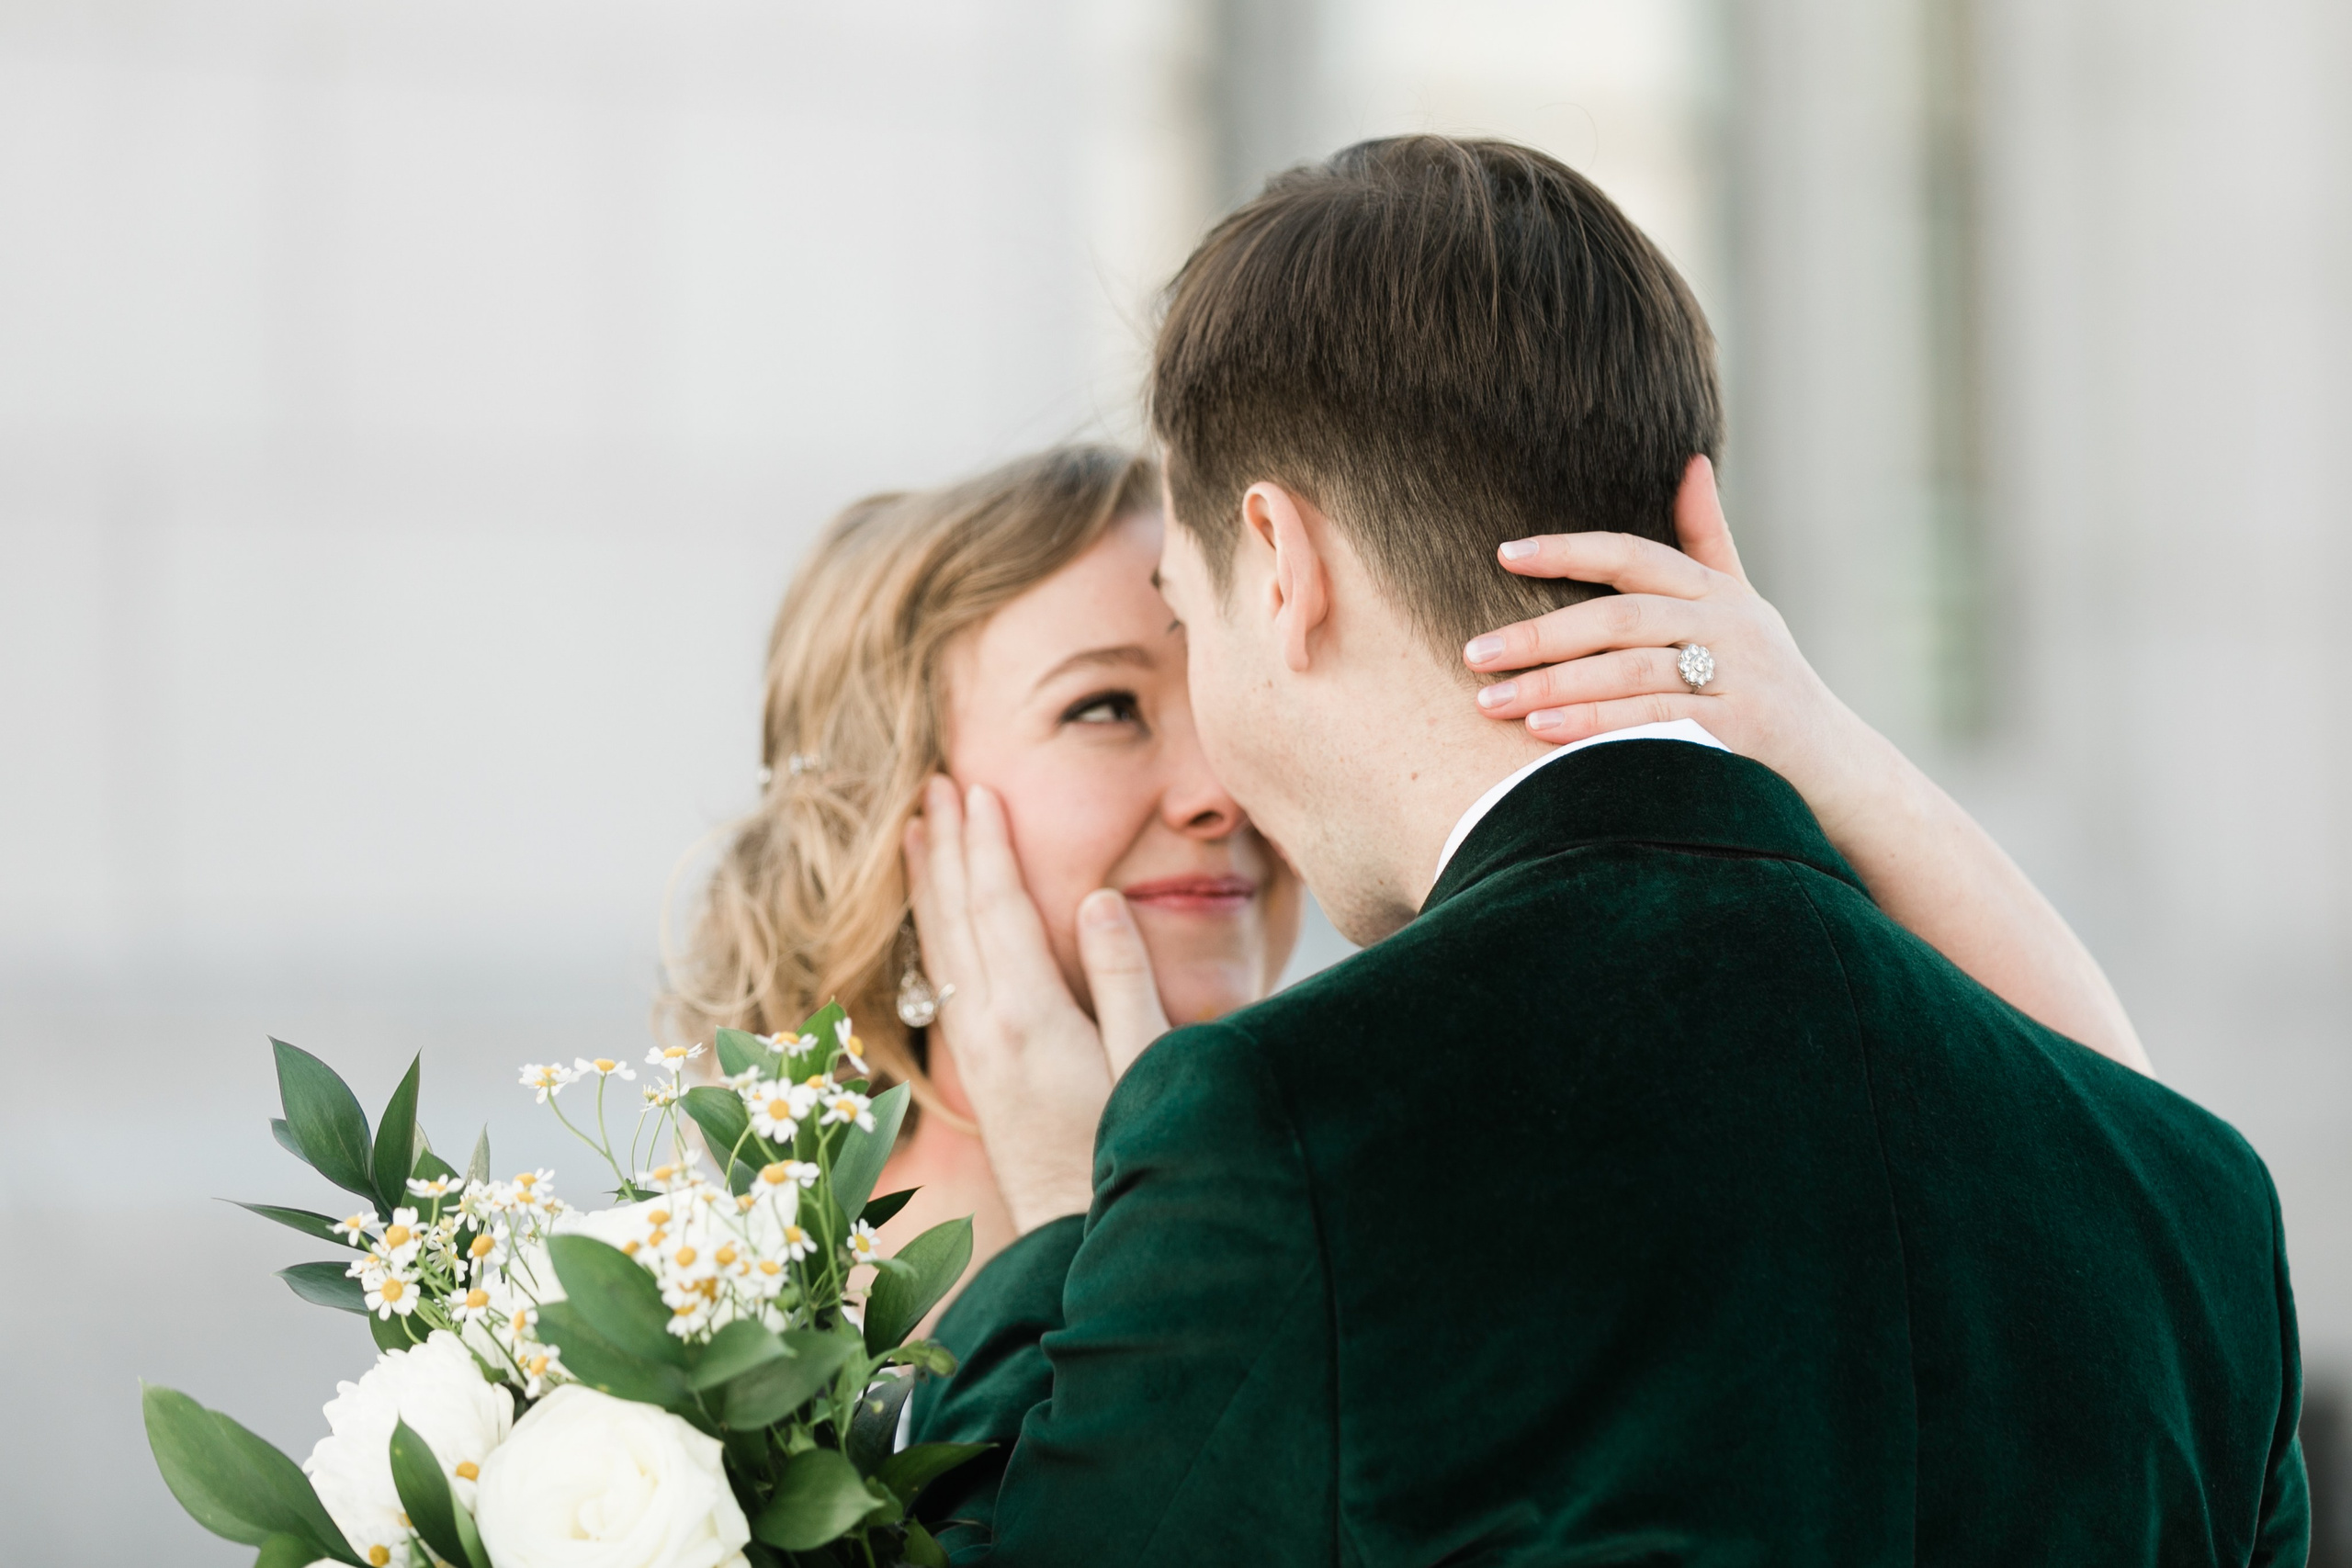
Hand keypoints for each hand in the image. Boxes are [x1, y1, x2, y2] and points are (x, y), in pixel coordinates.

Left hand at [903, 777, 1169, 1232]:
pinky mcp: (979, 1073)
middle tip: (932, 780)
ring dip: (928, 882)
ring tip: (914, 826)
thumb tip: (1098, 899)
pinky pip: (943, 981)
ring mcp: (977, 1054)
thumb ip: (1124, 981)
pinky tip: (933, 912)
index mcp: (1031, 1021)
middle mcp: (989, 1032)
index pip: (1000, 910)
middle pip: (957, 918)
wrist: (1084, 1249)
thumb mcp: (1150, 1066)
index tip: (977, 786)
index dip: (988, 845)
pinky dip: (933, 931)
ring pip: (940, 949)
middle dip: (946, 844)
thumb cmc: (1135, 1158)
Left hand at [1465, 459, 2150, 1072]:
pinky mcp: (1738, 736)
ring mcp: (1738, 683)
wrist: (1837, 771)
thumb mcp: (1745, 606)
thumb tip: (1690, 462)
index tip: (1503, 554)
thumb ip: (1707, 541)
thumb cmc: (1771, 683)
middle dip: (1541, 636)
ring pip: (1630, 675)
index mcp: (1718, 594)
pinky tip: (1544, 736)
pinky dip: (1596, 730)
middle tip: (1474, 653)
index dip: (1568, 551)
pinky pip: (1654, 728)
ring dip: (1555, 688)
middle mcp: (1731, 628)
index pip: (1633, 557)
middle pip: (1620, 620)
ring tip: (1491, 702)